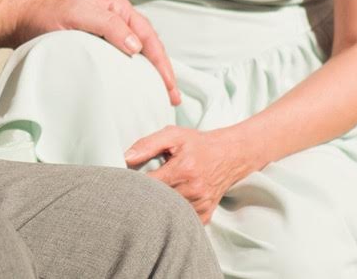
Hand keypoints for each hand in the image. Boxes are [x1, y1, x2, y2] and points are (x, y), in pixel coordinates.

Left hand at [0, 0, 180, 104]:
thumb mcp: (80, 15)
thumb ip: (110, 27)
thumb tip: (137, 49)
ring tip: (159, 97)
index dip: (161, 63)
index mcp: (119, 9)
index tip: (169, 86)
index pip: (149, 37)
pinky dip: (132, 75)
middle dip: (162, 72)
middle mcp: (117, 20)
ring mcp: (107, 34)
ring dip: (149, 74)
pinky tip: (134, 89)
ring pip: (137, 55)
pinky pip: (121, 62)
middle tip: (171, 98)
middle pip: (148, 47)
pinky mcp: (96, 47)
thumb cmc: (49, 13)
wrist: (22, 18)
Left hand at [124, 125, 256, 223]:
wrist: (230, 155)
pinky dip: (173, 214)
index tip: (127, 180)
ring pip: (169, 214)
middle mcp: (193, 191)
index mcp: (183, 170)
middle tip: (139, 188)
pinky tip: (170, 203)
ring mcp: (200, 206)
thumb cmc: (199, 144)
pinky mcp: (205, 215)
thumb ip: (147, 144)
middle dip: (146, 195)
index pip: (148, 185)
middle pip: (157, 201)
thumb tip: (125, 157)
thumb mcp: (173, 135)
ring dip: (159, 205)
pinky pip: (182, 221)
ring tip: (156, 194)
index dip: (135, 184)